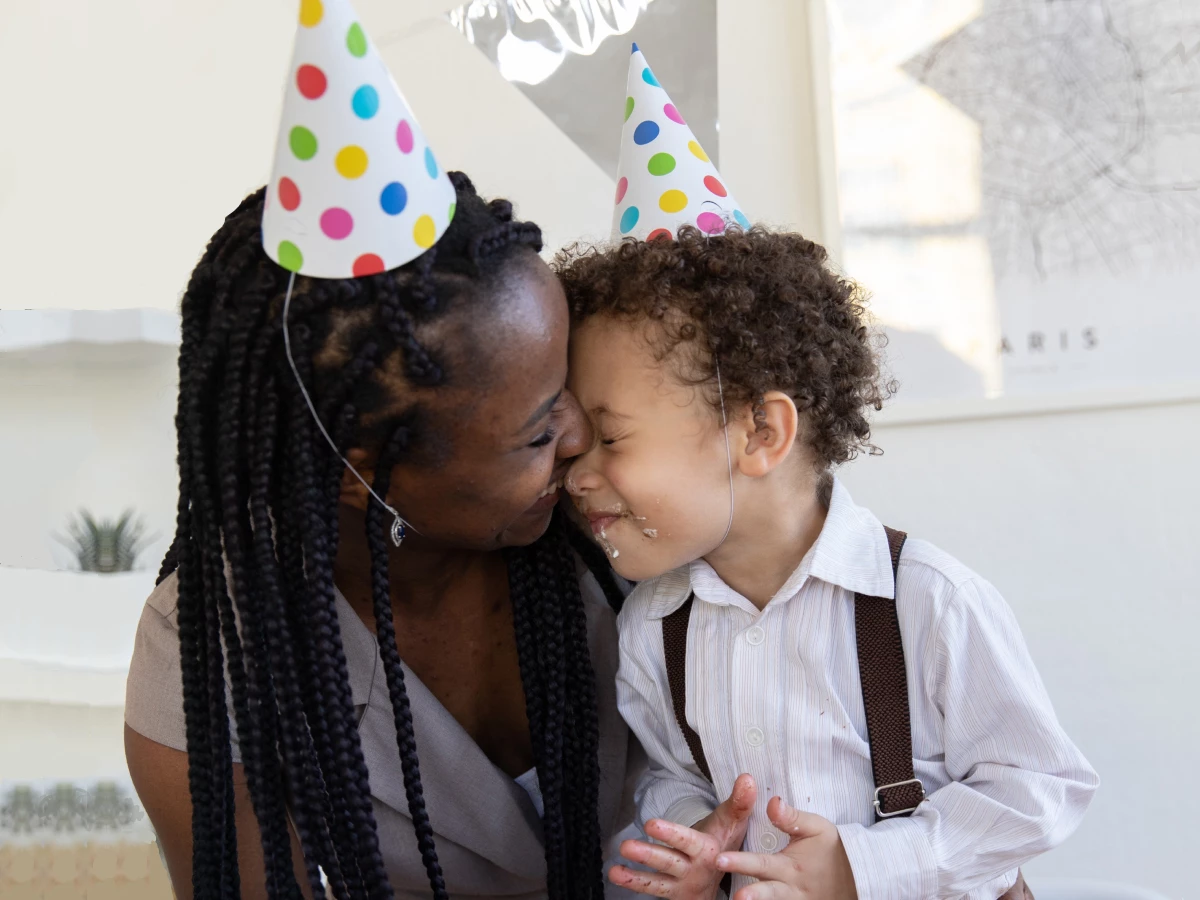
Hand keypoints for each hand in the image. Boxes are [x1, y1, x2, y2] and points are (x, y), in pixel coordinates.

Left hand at [609, 773, 756, 898]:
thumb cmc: (725, 840)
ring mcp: (682, 883)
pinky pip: (652, 889)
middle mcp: (695, 869)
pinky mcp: (672, 893)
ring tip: (614, 869)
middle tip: (627, 846)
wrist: (727, 875)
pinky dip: (633, 883)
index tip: (651, 824)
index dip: (671, 834)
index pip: (689, 841)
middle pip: (669, 861)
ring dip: (636, 876)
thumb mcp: (733, 822)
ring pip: (658, 879)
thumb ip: (739, 801)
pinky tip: (615, 873)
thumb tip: (748, 778)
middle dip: (649, 855)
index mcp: (709, 851)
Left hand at [715, 796, 856, 899]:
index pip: (761, 863)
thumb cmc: (833, 850)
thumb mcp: (817, 828)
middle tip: (734, 896)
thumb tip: (772, 802)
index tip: (719, 858)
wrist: (857, 877)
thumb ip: (792, 818)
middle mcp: (790, 889)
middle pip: (766, 892)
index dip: (739, 862)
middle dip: (749, 894)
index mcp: (790, 867)